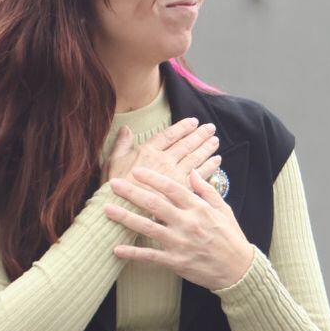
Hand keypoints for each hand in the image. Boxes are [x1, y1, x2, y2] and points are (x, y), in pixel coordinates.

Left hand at [103, 168, 255, 290]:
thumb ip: (206, 190)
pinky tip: (116, 249)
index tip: (137, 170)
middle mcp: (187, 223)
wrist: (238, 270)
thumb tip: (193, 172)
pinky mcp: (176, 261)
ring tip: (107, 210)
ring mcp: (180, 243)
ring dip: (125, 218)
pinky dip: (133, 254)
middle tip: (114, 184)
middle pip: (154, 204)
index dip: (153, 178)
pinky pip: (150, 257)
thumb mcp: (223, 209)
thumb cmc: (230, 237)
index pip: (172, 188)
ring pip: (147, 228)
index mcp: (199, 208)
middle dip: (132, 192)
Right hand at [104, 117, 221, 187]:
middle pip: (186, 144)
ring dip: (206, 148)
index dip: (182, 127)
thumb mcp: (113, 161)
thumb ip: (122, 144)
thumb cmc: (115, 188)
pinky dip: (210, 166)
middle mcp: (164, 160)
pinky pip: (200, 175)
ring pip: (195, 157)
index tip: (193, 121)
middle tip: (210, 128)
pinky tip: (217, 161)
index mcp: (148, 151)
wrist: (123, 209)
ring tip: (215, 141)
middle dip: (199, 135)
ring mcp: (175, 174)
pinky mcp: (182, 189)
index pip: (169, 135)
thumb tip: (126, 129)